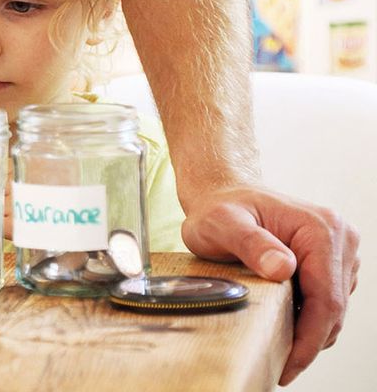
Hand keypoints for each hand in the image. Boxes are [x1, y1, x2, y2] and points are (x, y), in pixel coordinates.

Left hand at [181, 186, 359, 384]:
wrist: (223, 192)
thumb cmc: (219, 207)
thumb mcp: (221, 223)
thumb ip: (250, 243)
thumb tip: (283, 268)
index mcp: (321, 229)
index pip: (327, 298)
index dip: (309, 338)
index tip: (288, 365)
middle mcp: (340, 237)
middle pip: (335, 307)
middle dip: (309, 342)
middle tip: (280, 367)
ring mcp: (339, 248)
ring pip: (334, 307)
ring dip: (310, 331)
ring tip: (279, 349)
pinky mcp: (332, 259)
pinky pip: (328, 298)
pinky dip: (309, 317)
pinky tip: (284, 326)